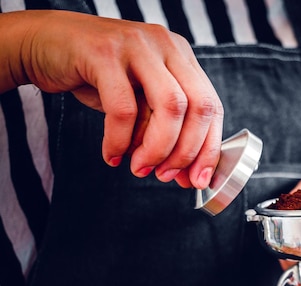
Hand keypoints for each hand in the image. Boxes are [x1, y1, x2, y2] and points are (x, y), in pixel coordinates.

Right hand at [1, 10, 222, 188]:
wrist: (43, 44)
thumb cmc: (95, 76)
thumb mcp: (138, 102)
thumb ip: (162, 130)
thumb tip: (185, 175)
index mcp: (181, 56)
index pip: (212, 106)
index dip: (209, 148)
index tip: (200, 180)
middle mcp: (166, 46)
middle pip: (199, 106)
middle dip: (187, 151)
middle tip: (167, 176)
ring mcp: (138, 46)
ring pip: (170, 107)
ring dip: (158, 148)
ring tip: (140, 168)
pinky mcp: (105, 53)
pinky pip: (123, 108)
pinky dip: (119, 140)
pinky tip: (111, 155)